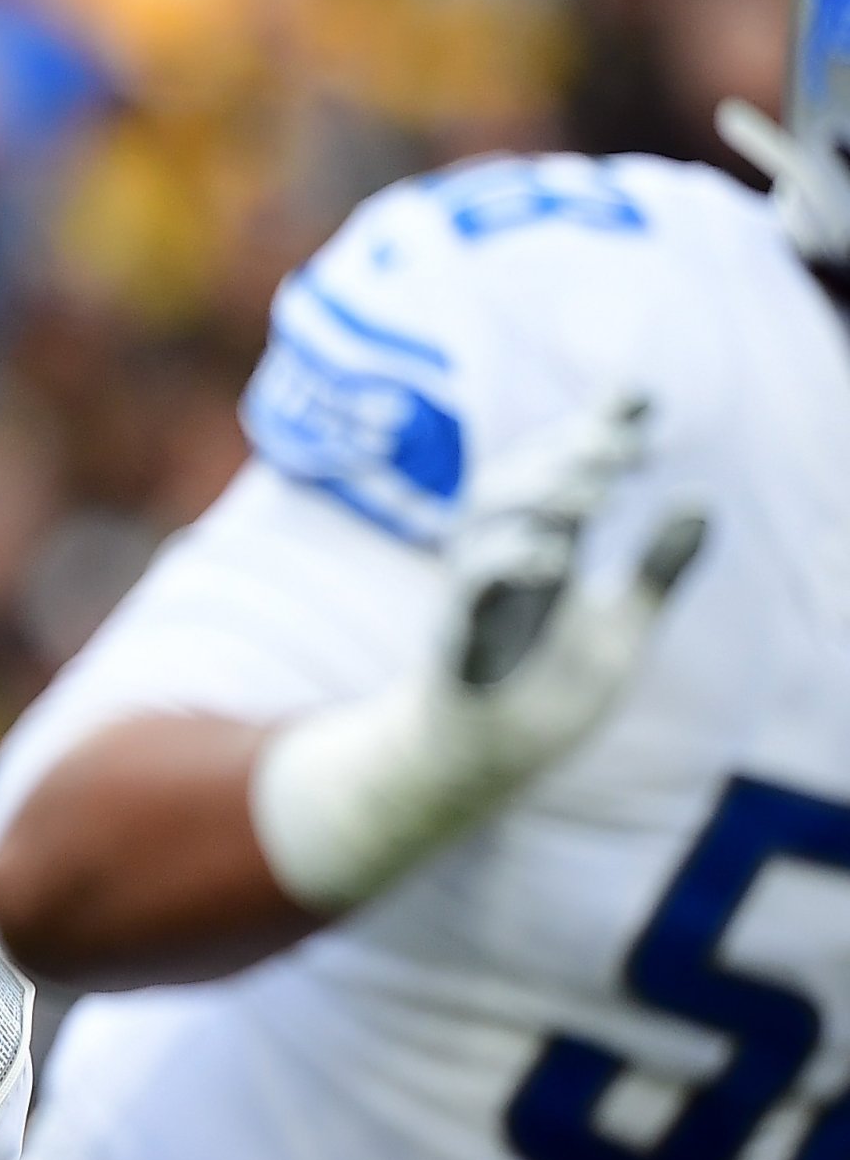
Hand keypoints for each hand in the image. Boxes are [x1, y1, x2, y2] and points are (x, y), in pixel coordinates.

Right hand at [252, 390, 705, 912]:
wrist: (491, 760)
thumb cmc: (546, 692)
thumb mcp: (621, 626)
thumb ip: (657, 571)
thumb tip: (701, 505)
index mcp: (541, 548)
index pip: (562, 471)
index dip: (593, 429)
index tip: (640, 399)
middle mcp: (501, 558)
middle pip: (517, 479)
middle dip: (568, 453)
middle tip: (626, 448)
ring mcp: (474, 593)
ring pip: (487, 519)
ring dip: (539, 496)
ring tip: (596, 494)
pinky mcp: (458, 637)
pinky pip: (472, 587)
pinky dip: (509, 563)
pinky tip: (556, 556)